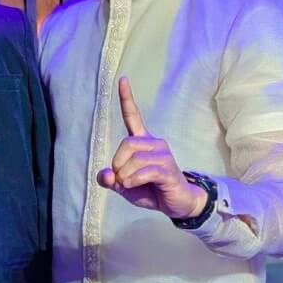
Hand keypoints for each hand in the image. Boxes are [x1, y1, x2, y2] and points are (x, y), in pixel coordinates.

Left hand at [96, 77, 206, 220]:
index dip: (126, 98)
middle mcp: (154, 143)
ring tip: (129, 184)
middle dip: (117, 163)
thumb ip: (110, 179)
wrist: (176, 204)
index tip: (122, 79)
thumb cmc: (150, 189)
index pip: (132, 115)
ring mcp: (163, 155)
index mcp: (142, 142)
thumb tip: (106, 175)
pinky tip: (133, 185)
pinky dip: (133, 180)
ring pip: (134, 158)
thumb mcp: (123, 186)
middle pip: (126, 143)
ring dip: (124, 175)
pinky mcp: (168, 169)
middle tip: (119, 178)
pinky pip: (144, 171)